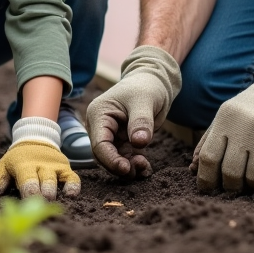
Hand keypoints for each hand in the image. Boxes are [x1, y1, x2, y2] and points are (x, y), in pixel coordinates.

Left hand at [0, 117, 80, 200]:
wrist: (36, 140)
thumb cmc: (17, 161)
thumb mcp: (4, 167)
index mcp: (23, 165)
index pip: (27, 178)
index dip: (28, 190)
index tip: (29, 201)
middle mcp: (41, 165)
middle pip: (44, 179)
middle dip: (43, 191)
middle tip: (42, 201)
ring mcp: (54, 167)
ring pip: (57, 179)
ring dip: (55, 190)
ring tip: (52, 199)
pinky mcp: (66, 169)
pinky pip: (73, 178)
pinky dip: (73, 186)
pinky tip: (72, 195)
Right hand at [86, 45, 180, 177]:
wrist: (154, 82)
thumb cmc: (146, 86)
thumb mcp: (145, 101)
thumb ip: (141, 122)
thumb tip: (139, 143)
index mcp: (99, 114)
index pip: (99, 144)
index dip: (111, 159)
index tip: (126, 168)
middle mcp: (100, 126)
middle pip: (103, 155)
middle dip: (119, 166)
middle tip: (138, 170)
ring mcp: (111, 134)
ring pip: (113, 159)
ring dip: (127, 168)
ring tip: (144, 167)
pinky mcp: (122, 141)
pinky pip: (124, 158)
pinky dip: (133, 165)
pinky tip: (145, 167)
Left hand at [191, 39, 253, 192]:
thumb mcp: (227, 116)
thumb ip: (208, 140)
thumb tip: (193, 168)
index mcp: (225, 120)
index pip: (208, 157)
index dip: (205, 178)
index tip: (207, 188)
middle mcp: (242, 128)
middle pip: (230, 172)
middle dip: (230, 185)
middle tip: (234, 185)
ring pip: (253, 178)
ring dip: (252, 185)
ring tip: (253, 178)